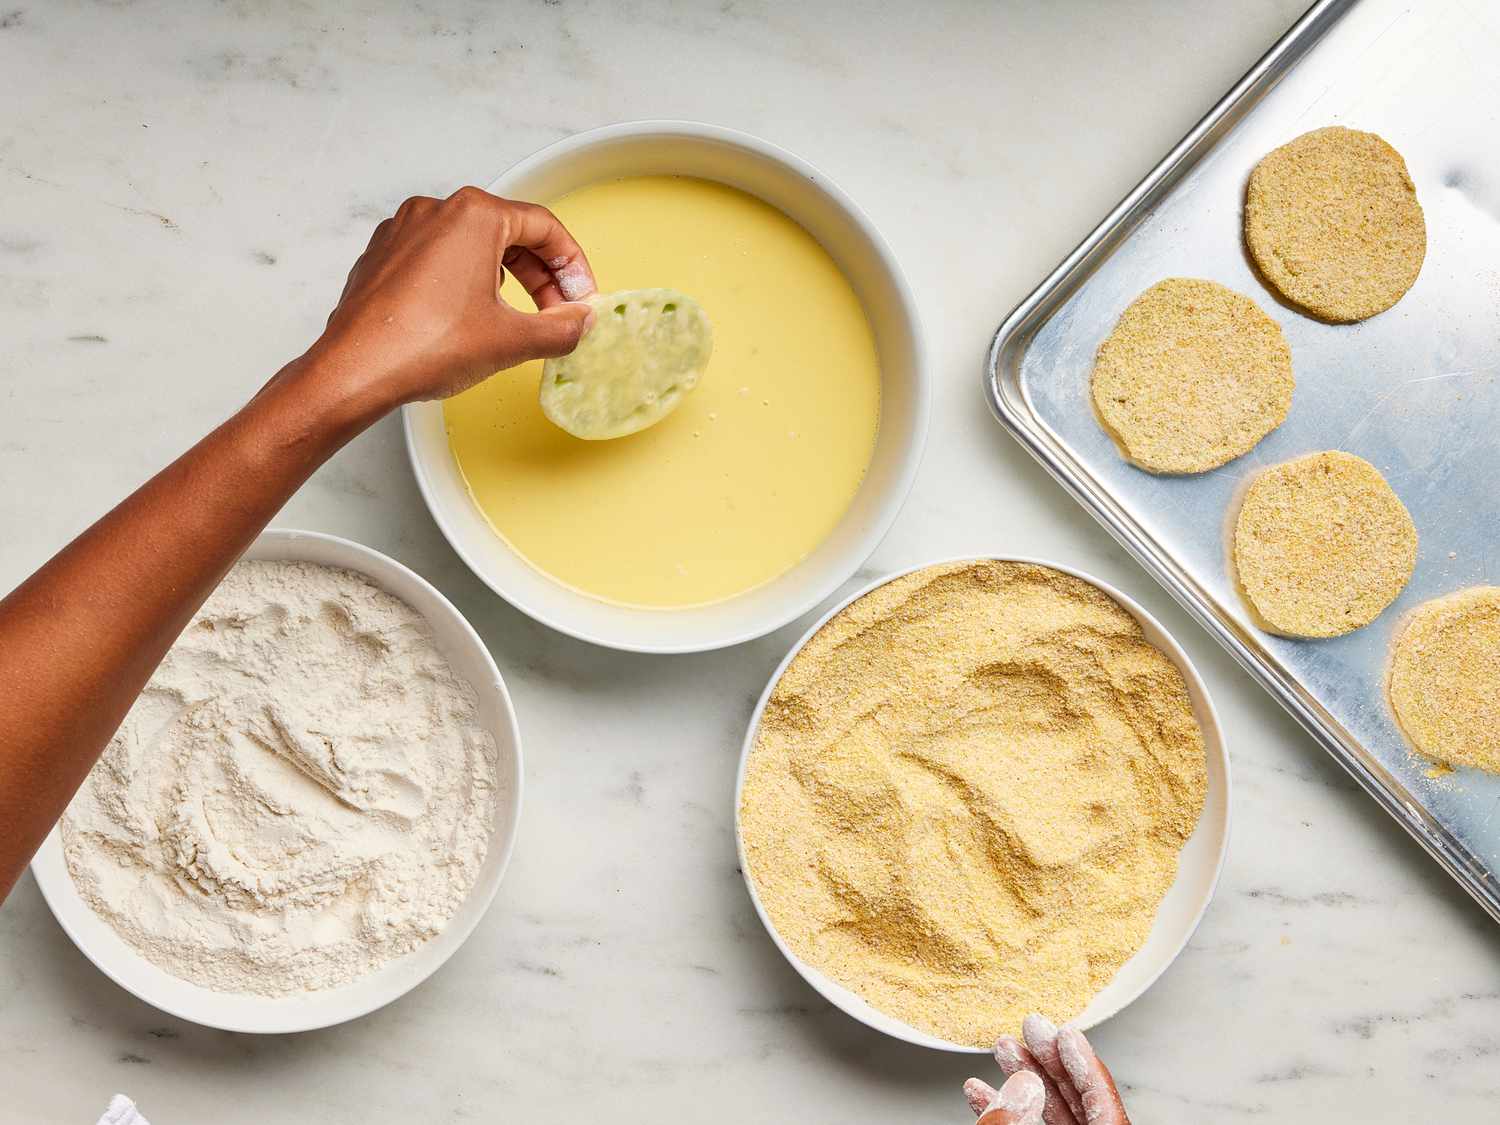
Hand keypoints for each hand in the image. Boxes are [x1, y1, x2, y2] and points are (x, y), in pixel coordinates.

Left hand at [307, 185, 598, 409]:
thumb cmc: (425, 346)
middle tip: (557, 313)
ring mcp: (403, 231)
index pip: (544, 227)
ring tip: (515, 319)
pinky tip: (468, 319)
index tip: (580, 297)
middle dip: (539, 276)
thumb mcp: (512, 341)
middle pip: (508, 233)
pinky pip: (437, 259)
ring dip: (504, 279)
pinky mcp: (382, 256)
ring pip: (471, 245)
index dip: (573, 266)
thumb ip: (559, 329)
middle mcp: (436, 211)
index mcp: (474, 215)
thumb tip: (580, 324)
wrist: (355, 371)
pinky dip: (463, 282)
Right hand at [964, 1015, 1130, 1124]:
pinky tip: (983, 1091)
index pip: (1099, 1093)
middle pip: (1075, 1095)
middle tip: (1031, 1028)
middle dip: (1047, 1058)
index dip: (1081, 1059)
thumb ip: (1023, 1119)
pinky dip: (1006, 1108)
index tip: (1065, 1031)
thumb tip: (1018, 1085)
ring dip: (1022, 1078)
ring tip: (1003, 1050)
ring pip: (1050, 1110)